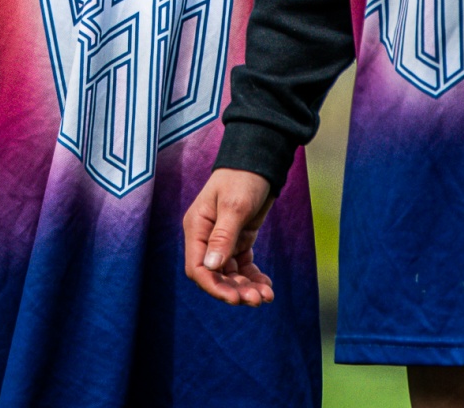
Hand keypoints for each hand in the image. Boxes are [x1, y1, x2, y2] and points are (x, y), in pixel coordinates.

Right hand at [183, 167, 276, 304]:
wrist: (259, 162)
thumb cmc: (243, 178)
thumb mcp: (234, 207)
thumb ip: (222, 237)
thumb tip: (210, 267)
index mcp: (197, 228)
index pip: (197, 267)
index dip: (213, 286)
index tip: (234, 299)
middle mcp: (206, 237)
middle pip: (215, 275)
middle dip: (234, 290)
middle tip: (257, 300)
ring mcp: (222, 240)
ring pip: (230, 274)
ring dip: (246, 287)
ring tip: (266, 295)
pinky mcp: (239, 240)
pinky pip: (243, 266)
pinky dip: (253, 277)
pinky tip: (267, 285)